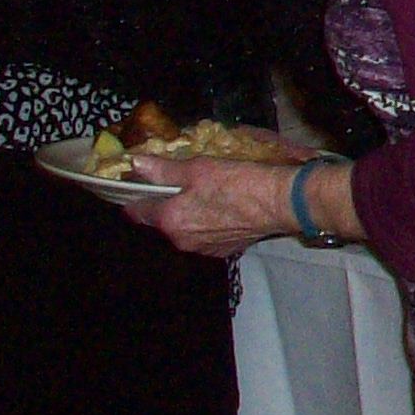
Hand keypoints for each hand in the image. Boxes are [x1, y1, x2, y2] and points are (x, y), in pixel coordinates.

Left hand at [134, 157, 302, 258]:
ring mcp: (204, 249)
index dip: (134, 195)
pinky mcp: (225, 250)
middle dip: (164, 205)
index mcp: (169, 220)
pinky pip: (205, 236)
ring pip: (184, 229)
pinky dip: (206, 224)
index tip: (138, 184)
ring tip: (203, 195)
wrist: (281, 203)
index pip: (136, 211)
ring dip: (186, 215)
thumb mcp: (197, 168)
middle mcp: (182, 241)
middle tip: (177, 183)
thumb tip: (135, 163)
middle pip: (161, 221)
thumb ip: (163, 169)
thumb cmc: (238, 182)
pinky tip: (221, 208)